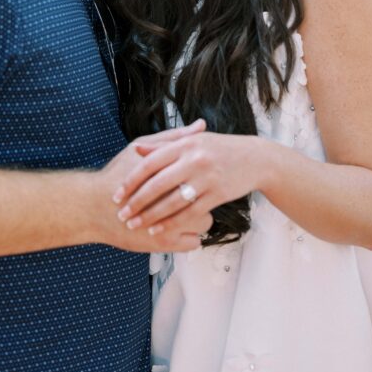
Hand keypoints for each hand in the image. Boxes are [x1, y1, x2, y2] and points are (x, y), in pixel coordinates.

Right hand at [93, 120, 212, 251]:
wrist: (93, 206)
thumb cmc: (116, 175)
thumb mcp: (142, 146)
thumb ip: (173, 138)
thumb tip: (201, 125)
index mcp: (172, 174)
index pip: (204, 175)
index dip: (203, 176)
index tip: (198, 176)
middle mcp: (176, 199)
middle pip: (207, 198)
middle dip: (201, 196)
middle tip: (189, 193)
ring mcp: (172, 224)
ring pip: (204, 223)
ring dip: (196, 218)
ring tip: (182, 211)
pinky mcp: (167, 244)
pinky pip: (194, 242)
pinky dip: (188, 236)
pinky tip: (177, 227)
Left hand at [112, 131, 269, 235]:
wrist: (255, 158)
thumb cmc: (219, 149)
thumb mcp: (192, 141)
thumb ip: (164, 145)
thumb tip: (137, 150)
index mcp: (185, 144)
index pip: (150, 163)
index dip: (131, 180)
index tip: (117, 194)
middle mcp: (194, 159)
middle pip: (158, 184)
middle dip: (137, 201)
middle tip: (121, 214)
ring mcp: (207, 177)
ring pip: (172, 201)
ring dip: (151, 216)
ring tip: (135, 224)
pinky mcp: (218, 194)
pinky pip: (189, 212)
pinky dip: (172, 223)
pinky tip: (158, 230)